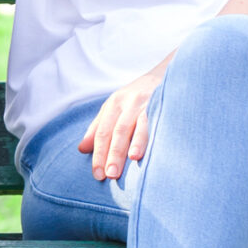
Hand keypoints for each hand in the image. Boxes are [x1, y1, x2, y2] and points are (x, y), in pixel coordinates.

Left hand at [78, 64, 165, 181]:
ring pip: (138, 123)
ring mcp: (147, 101)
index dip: (99, 154)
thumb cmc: (137, 96)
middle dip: (114, 153)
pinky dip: (155, 131)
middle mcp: (129, 102)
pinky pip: (158, 118)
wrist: (166, 72)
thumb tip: (81, 149)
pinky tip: (156, 143)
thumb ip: (98, 128)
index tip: (98, 175)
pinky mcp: (163, 101)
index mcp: (114, 104)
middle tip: (110, 175)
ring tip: (132, 159)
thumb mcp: (115, 107)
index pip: (102, 132)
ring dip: (135, 142)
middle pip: (118, 130)